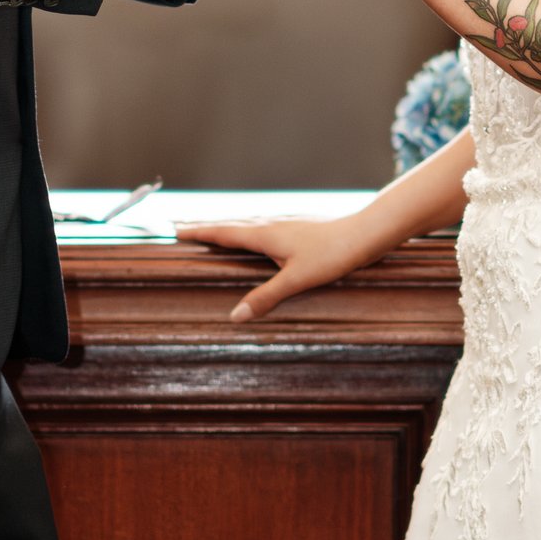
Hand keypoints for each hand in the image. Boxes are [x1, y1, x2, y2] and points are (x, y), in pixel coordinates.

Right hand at [176, 213, 368, 321]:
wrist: (364, 233)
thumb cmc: (332, 254)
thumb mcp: (296, 280)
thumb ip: (265, 297)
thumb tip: (236, 316)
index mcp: (264, 234)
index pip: (223, 232)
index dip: (199, 232)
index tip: (176, 231)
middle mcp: (271, 224)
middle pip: (231, 225)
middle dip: (207, 229)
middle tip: (184, 230)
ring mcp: (285, 223)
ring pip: (248, 224)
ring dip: (227, 229)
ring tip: (213, 234)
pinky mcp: (298, 226)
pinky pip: (263, 227)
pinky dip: (248, 232)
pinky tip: (257, 238)